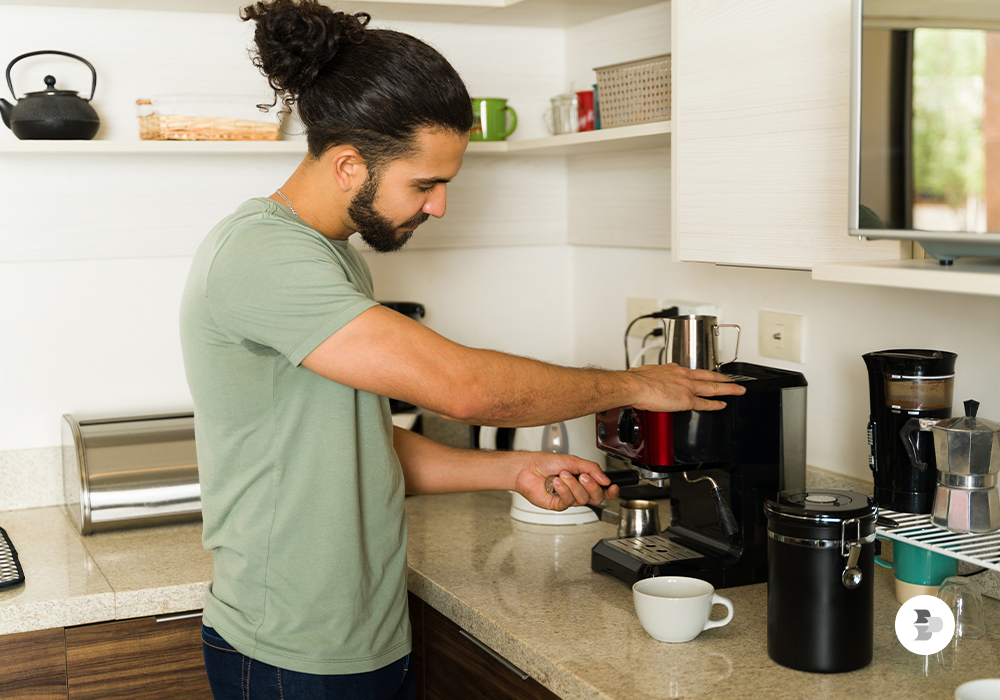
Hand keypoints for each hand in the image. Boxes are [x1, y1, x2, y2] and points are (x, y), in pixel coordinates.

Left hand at [513, 452, 619, 511]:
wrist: (528, 467)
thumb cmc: (546, 462)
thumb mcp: (573, 460)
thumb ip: (592, 468)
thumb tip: (605, 479)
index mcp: (583, 480)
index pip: (602, 490)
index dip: (611, 491)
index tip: (613, 487)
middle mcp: (577, 490)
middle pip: (596, 497)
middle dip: (591, 486)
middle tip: (582, 476)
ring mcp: (568, 498)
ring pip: (582, 499)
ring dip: (573, 485)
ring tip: (562, 475)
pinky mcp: (557, 504)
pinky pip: (568, 502)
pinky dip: (563, 490)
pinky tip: (556, 482)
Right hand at [629, 363, 744, 412]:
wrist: (635, 386)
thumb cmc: (636, 381)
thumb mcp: (645, 374)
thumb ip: (649, 377)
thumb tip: (642, 377)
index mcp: (672, 370)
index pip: (692, 372)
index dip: (702, 374)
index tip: (707, 374)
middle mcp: (683, 376)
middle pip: (709, 376)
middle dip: (723, 378)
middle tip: (733, 379)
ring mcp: (687, 388)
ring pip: (713, 387)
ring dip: (728, 388)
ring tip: (738, 390)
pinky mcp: (686, 400)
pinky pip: (705, 403)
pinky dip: (715, 404)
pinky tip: (723, 405)